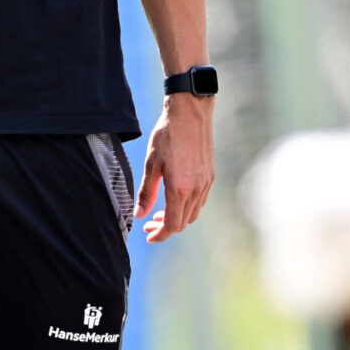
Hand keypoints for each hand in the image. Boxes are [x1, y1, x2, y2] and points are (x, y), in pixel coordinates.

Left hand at [136, 92, 214, 240]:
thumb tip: (138, 214)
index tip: (148, 235)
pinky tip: (174, 199)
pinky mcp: (210, 176)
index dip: (160, 234)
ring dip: (177, 218)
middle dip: (165, 227)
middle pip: (183, 222)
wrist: (190, 113)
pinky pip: (200, 201)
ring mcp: (206, 183)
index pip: (172, 224)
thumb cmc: (167, 135)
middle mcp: (197, 189)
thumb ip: (146, 192)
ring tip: (159, 212)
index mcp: (180, 189)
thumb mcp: (151, 164)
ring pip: (193, 213)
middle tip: (148, 223)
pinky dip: (187, 207)